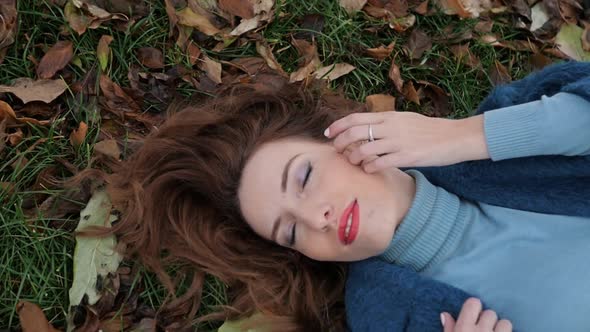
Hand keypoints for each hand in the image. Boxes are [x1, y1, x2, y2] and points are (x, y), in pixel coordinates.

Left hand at [324, 111, 488, 172]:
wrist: (455, 137)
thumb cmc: (430, 130)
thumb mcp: (405, 119)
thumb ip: (386, 123)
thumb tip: (367, 127)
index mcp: (389, 116)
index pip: (355, 118)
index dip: (338, 126)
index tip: (328, 134)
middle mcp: (390, 127)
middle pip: (354, 134)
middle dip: (340, 144)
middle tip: (338, 151)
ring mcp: (397, 142)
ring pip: (363, 150)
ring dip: (354, 158)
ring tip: (355, 163)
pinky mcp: (406, 157)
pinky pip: (379, 163)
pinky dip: (369, 168)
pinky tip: (370, 169)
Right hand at [441, 298, 512, 331]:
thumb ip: (449, 329)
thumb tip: (445, 314)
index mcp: (464, 328)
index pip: (473, 303)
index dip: (474, 309)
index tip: (472, 317)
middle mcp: (481, 331)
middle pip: (490, 313)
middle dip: (488, 321)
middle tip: (483, 330)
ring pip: (505, 323)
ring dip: (501, 329)